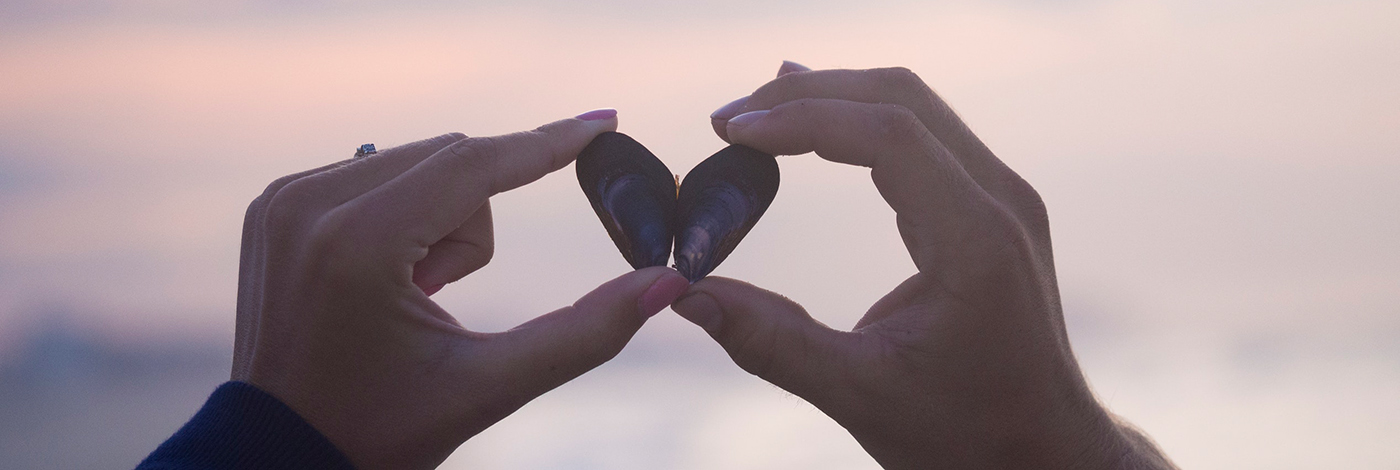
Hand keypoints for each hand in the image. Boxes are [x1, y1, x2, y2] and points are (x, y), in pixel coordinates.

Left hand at [231, 112, 690, 468]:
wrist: (281, 454)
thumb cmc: (380, 429)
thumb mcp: (489, 387)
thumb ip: (585, 334)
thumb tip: (665, 284)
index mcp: (356, 246)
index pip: (473, 165)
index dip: (548, 144)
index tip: (605, 124)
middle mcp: (309, 205)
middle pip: (451, 160)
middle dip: (472, 226)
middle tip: (439, 297)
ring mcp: (284, 200)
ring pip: (418, 162)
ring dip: (439, 220)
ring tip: (410, 296)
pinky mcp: (275, 203)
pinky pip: (376, 172)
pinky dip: (401, 215)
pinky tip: (381, 281)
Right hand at [677, 63, 1175, 468]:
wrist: (1043, 450)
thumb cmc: (965, 433)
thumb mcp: (859, 394)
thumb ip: (770, 341)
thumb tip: (683, 295)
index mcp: (976, 241)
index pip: (889, 134)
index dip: (804, 118)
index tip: (732, 131)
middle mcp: (1001, 202)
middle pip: (900, 99)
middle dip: (808, 94)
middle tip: (728, 118)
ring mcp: (1003, 199)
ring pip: (913, 107)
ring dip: (832, 99)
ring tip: (755, 114)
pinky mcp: (991, 208)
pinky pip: (923, 136)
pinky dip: (860, 123)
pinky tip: (813, 125)